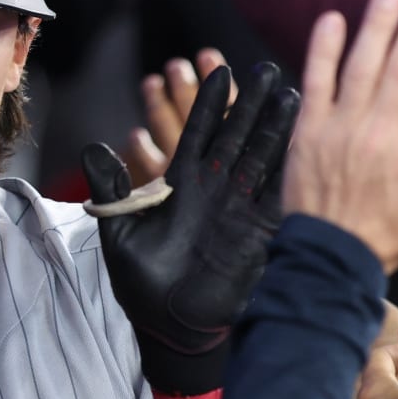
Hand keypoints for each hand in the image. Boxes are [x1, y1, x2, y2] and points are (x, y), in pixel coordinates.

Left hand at [83, 63, 301, 392]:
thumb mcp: (120, 233)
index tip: (220, 70)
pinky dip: (291, 172)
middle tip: (266, 68)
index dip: (209, 103)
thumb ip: (112, 191)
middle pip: (236, 135)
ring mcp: (239, 208)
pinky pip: (277, 196)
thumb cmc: (142, 285)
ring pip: (261, 158)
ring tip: (291, 93)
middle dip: (251, 102)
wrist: (173, 330)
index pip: (197, 132)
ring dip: (276, 128)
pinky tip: (306, 147)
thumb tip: (91, 148)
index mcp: (180, 183)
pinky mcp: (259, 233)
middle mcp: (214, 188)